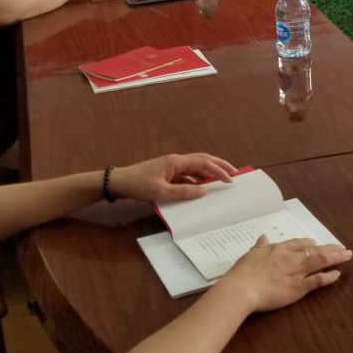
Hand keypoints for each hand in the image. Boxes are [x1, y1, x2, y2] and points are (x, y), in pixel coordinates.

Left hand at [106, 153, 238, 202]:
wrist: (118, 182)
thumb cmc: (138, 185)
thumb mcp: (161, 192)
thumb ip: (183, 192)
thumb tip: (203, 191)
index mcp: (176, 162)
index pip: (203, 163)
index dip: (218, 170)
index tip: (231, 179)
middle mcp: (176, 161)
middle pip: (203, 160)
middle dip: (219, 165)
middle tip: (235, 172)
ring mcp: (171, 167)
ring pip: (195, 168)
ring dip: (209, 172)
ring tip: (222, 179)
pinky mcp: (167, 174)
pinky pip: (187, 175)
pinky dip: (197, 180)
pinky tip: (201, 188)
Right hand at [218, 236, 351, 313]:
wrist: (243, 288)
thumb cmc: (243, 272)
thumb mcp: (251, 254)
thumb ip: (260, 246)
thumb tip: (264, 237)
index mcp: (279, 249)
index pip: (299, 243)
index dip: (310, 243)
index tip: (317, 243)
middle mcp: (292, 257)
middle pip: (315, 250)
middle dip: (330, 248)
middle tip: (342, 248)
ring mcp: (297, 272)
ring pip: (321, 261)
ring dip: (335, 257)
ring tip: (347, 255)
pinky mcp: (299, 287)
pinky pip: (318, 280)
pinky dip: (329, 277)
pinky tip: (337, 274)